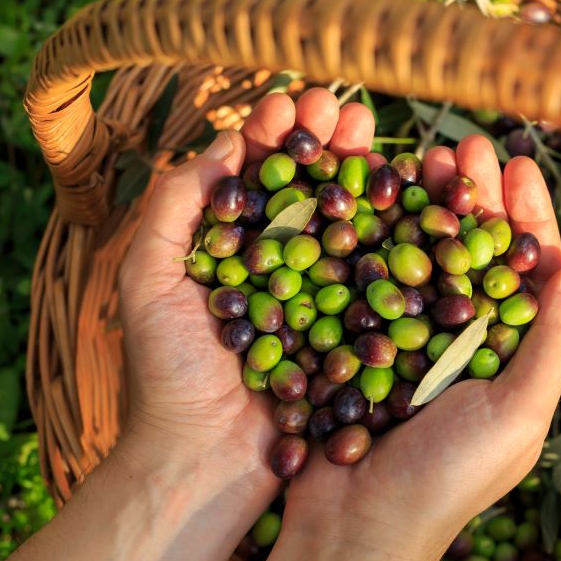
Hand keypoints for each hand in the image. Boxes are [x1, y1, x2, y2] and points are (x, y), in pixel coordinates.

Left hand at [117, 89, 375, 479]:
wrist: (205, 460)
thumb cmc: (168, 372)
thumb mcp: (147, 278)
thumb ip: (175, 206)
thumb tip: (224, 142)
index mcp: (233, 245)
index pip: (258, 175)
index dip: (278, 134)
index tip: (297, 100)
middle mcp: (280, 264)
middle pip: (311, 190)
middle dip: (331, 145)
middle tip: (351, 109)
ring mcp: (320, 296)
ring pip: (348, 225)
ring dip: (366, 179)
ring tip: (382, 142)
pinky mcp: (351, 330)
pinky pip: (376, 278)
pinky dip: (395, 239)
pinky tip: (412, 203)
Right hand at [242, 131, 560, 560]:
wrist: (357, 526)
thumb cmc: (449, 478)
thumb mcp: (518, 415)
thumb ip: (550, 345)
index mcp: (511, 355)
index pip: (528, 270)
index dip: (528, 216)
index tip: (522, 165)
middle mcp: (465, 340)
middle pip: (475, 249)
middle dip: (476, 194)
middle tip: (467, 142)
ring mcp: (410, 337)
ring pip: (424, 252)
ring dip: (427, 202)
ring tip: (424, 154)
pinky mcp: (361, 340)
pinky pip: (373, 276)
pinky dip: (375, 235)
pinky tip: (371, 198)